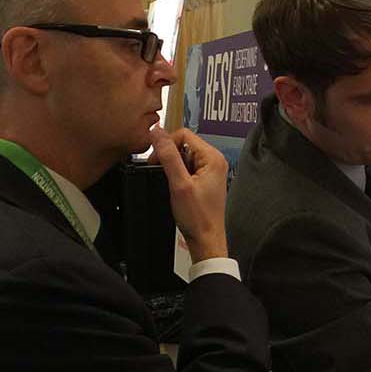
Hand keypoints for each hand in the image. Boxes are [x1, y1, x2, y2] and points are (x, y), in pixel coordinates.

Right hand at [149, 127, 228, 262]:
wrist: (206, 238)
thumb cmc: (197, 216)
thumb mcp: (179, 184)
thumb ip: (168, 156)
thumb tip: (157, 133)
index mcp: (213, 157)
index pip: (183, 134)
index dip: (166, 144)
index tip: (155, 159)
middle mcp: (215, 160)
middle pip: (184, 144)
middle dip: (168, 155)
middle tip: (160, 172)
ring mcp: (211, 170)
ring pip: (184, 156)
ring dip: (172, 166)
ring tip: (171, 183)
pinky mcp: (205, 179)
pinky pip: (187, 167)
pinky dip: (178, 174)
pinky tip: (176, 187)